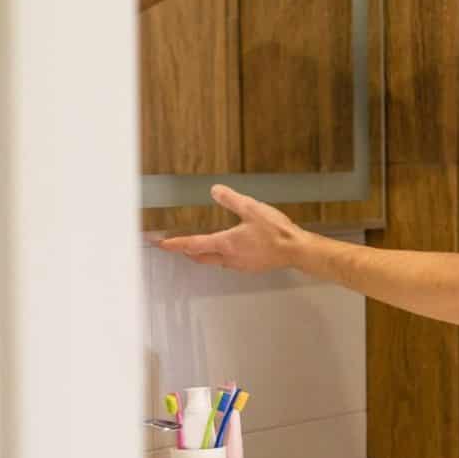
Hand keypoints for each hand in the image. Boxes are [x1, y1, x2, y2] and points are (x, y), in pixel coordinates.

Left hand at [156, 184, 305, 272]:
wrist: (296, 250)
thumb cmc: (276, 231)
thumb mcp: (252, 208)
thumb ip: (231, 199)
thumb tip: (214, 190)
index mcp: (226, 243)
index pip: (193, 244)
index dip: (176, 244)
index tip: (162, 244)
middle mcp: (229, 258)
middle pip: (201, 257)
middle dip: (188, 251)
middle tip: (178, 245)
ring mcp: (239, 265)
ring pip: (214, 261)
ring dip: (205, 254)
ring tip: (201, 245)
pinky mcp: (250, 267)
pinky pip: (229, 263)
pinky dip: (221, 256)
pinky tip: (229, 249)